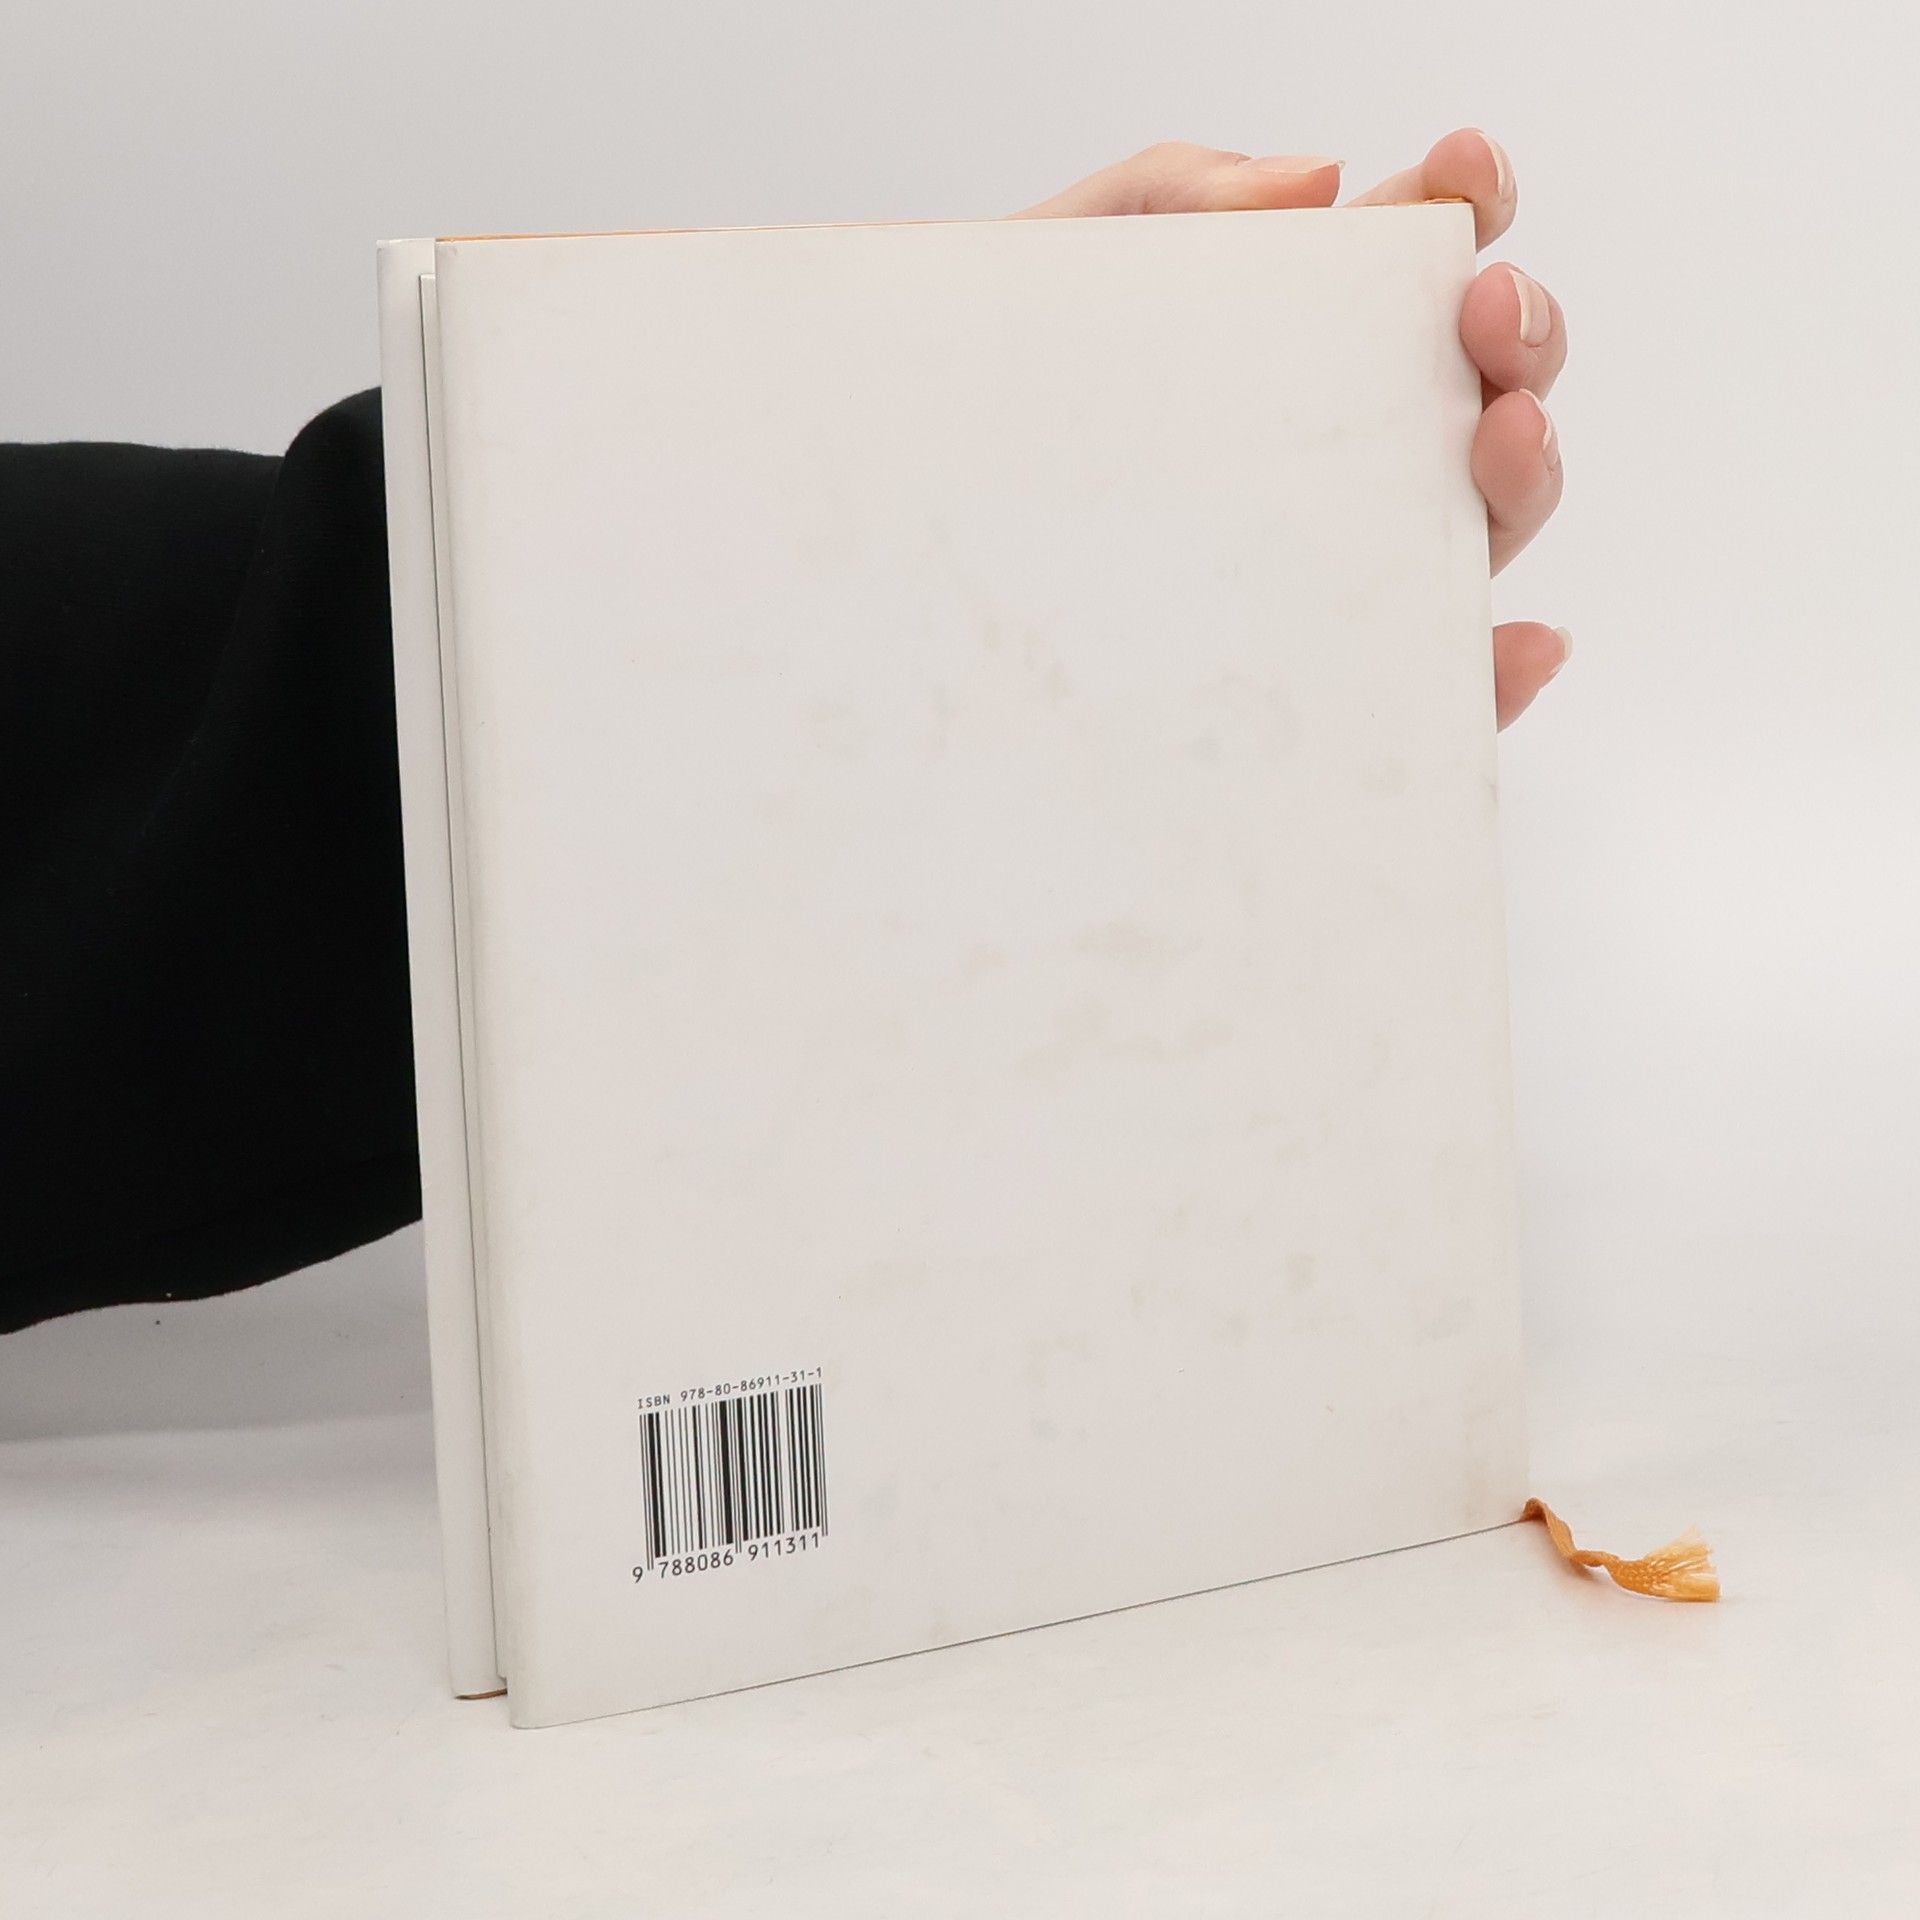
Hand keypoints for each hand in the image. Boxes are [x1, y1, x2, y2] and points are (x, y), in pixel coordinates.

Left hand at [1018, 129, 1567, 728]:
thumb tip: (1314, 179)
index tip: (1463, 169)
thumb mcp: (1056, 279)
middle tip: (1484, 310)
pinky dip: (1495, 669)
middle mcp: (1343, 453)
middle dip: (1522, 337)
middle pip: (1488, 391)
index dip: (1466, 205)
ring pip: (1485, 525)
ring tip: (1501, 433)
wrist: (888, 540)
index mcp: (1302, 341)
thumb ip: (1170, 199)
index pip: (1422, 262)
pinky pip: (1429, 686)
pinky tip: (1515, 644)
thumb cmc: (986, 412)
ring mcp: (1342, 567)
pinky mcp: (1323, 680)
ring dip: (1526, 475)